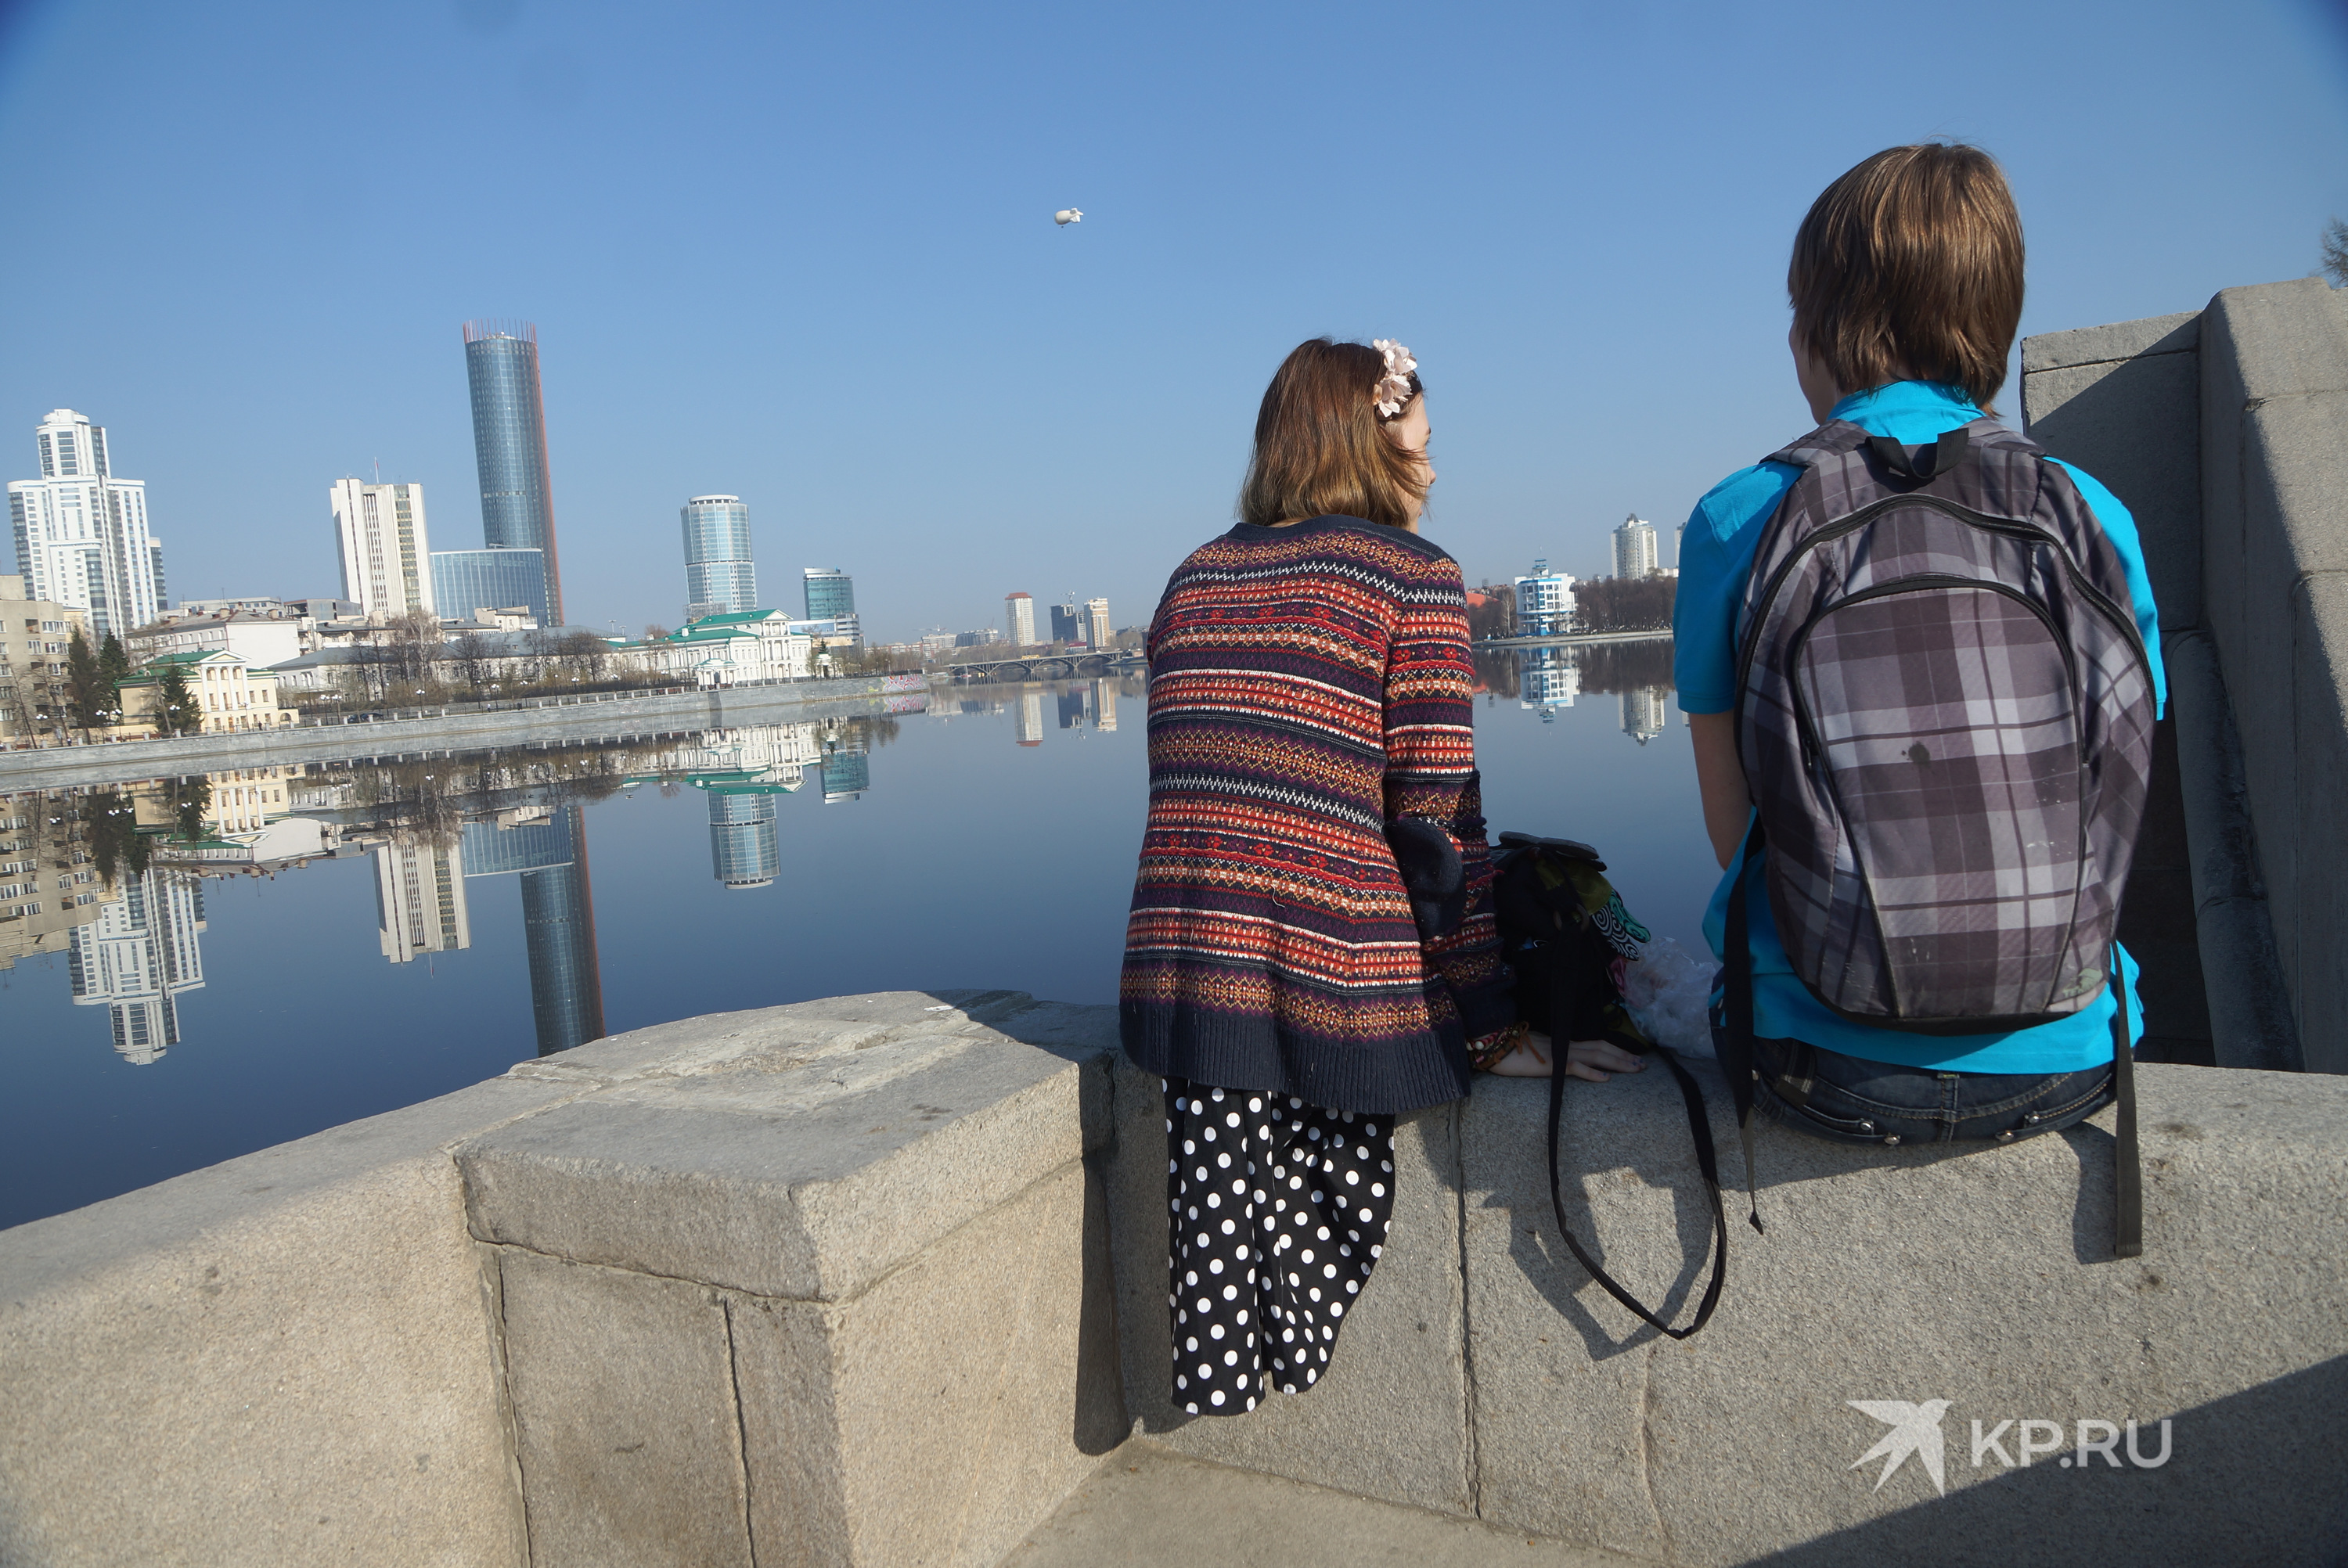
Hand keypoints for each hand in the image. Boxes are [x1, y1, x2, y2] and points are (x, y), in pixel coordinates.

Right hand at [1485, 1031, 1645, 1081]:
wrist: (1491, 1046)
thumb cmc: (1508, 1050)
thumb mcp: (1534, 1052)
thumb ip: (1548, 1055)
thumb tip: (1559, 1062)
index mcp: (1561, 1042)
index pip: (1594, 1044)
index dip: (1614, 1049)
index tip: (1631, 1056)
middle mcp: (1564, 1044)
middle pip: (1601, 1047)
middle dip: (1624, 1056)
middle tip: (1643, 1064)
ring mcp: (1558, 1053)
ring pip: (1595, 1055)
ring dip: (1618, 1062)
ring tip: (1635, 1069)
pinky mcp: (1550, 1064)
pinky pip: (1575, 1067)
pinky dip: (1593, 1072)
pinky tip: (1607, 1079)